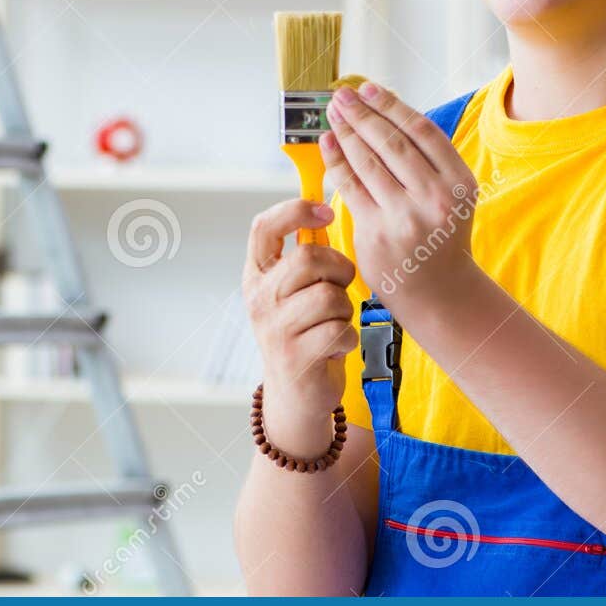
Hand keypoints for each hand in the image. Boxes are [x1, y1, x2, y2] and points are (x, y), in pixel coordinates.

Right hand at [242, 197, 358, 456]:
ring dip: (345, 308)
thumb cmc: (304, 332)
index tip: (325, 212)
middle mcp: (259, 299)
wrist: (296, 394)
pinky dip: (348, 338)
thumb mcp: (293, 292)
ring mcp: (275, 329)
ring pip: (330, 296)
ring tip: (335, 322)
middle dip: (339, 269)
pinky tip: (335, 347)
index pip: (263, 227)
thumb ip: (305, 257)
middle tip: (341, 285)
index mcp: (257, 275)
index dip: (296, 210)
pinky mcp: (297, 357)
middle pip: (309, 258)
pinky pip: (340, 330)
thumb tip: (328, 213)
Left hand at [320, 81, 482, 310]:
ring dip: (346, 132)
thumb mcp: (452, 196)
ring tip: (333, 115)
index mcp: (460, 182)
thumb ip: (428, 161)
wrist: (440, 293)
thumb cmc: (439, 236)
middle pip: (392, 143)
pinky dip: (336, 161)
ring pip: (368, 162)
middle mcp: (436, 198)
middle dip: (362, 114)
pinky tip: (328, 143)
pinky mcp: (377, 232)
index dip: (392, 105)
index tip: (368, 89)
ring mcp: (406, 217)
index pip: (422, 131)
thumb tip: (385, 113)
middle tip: (341, 95)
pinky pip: (351, 187)